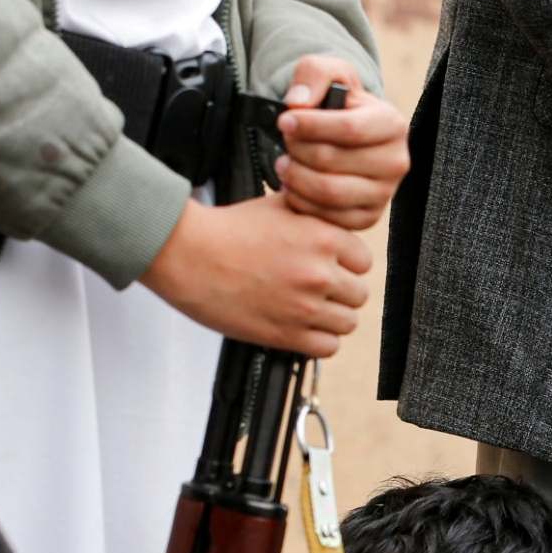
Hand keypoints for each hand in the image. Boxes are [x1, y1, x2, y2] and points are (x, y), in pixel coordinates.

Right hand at [140, 192, 371, 357]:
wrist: (187, 255)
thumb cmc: (227, 230)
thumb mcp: (277, 205)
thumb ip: (313, 213)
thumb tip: (333, 213)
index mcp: (323, 238)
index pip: (364, 261)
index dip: (347, 263)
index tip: (330, 265)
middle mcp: (319, 274)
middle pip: (358, 294)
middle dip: (339, 291)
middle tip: (314, 288)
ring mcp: (305, 307)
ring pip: (348, 323)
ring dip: (330, 317)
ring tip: (307, 308)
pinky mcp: (288, 335)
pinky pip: (328, 347)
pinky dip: (318, 340)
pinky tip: (300, 326)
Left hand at [275, 56, 407, 231]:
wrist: (347, 136)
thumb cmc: (336, 102)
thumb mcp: (328, 73)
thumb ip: (314, 73)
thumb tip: (299, 103)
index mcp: (392, 124)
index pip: (349, 129)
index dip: (310, 125)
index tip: (284, 120)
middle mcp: (396, 162)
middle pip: (333, 161)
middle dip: (298, 149)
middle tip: (285, 141)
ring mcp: (385, 194)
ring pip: (329, 191)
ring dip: (295, 176)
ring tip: (283, 162)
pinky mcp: (369, 217)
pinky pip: (328, 217)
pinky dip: (301, 201)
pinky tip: (293, 184)